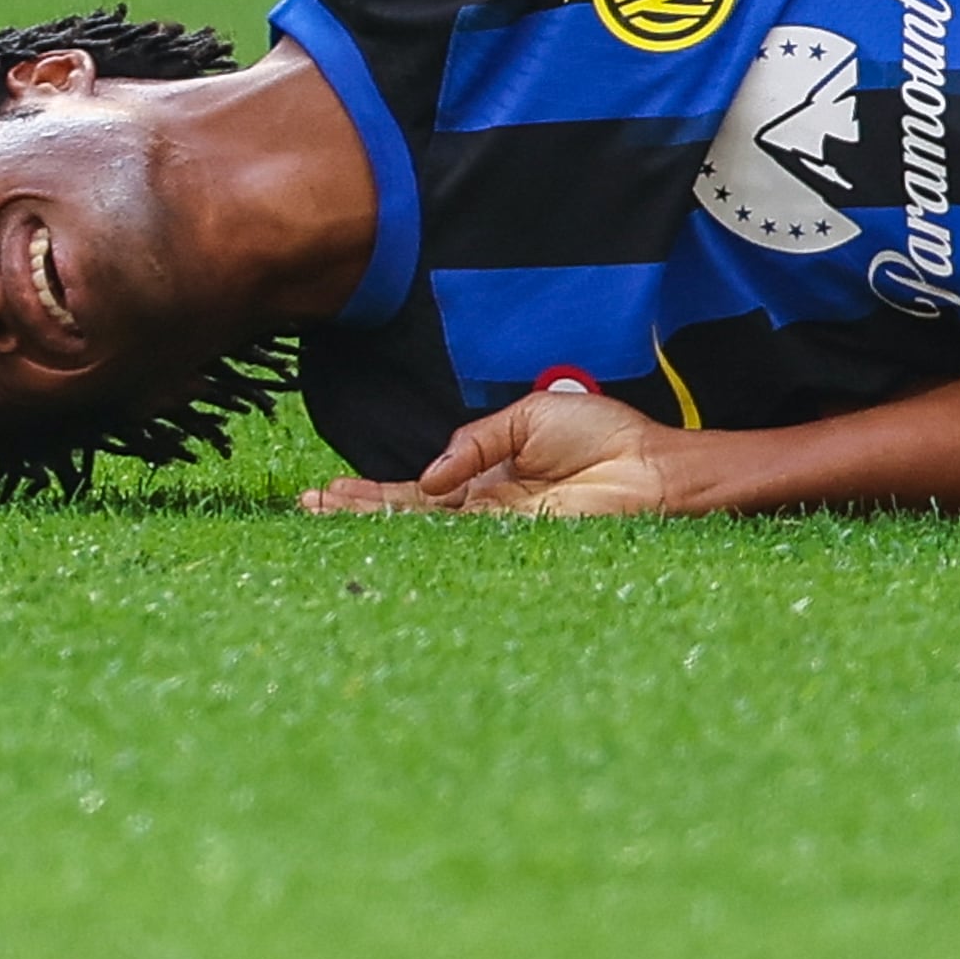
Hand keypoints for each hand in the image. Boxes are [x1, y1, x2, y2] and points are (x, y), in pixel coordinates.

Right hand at [299, 391, 696, 516]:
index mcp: (487, 476)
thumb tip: (429, 477)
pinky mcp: (515, 542)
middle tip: (306, 507)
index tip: (327, 490)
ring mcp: (497, 528)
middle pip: (408, 511)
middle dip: (358, 508)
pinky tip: (379, 532)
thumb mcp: (529, 416)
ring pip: (422, 529)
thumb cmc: (606, 436)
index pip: (418, 487)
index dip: (373, 490)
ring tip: (322, 516)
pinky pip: (457, 540)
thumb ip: (474, 442)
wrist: (653, 466)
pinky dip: (418, 536)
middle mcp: (484, 506)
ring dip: (372, 523)